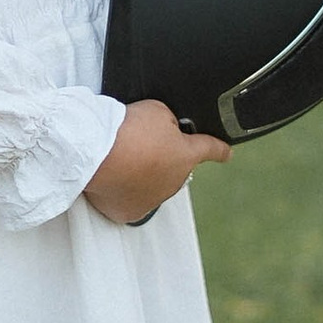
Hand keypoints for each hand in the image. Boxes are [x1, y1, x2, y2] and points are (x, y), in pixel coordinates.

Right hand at [85, 97, 231, 224]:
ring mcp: (152, 199)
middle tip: (139, 144)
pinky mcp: (130, 211)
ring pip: (151, 184)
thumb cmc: (126, 131)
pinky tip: (113, 176)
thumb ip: (169, 120)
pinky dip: (123, 189)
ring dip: (142, 174)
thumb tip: (165, 129)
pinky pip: (130, 199)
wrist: (96, 155)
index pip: (210, 149)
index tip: (226, 154)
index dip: (219, 150)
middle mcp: (174, 182)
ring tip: (121, 158)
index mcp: (186, 156)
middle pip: (173, 167)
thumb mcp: (157, 111)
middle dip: (161, 157)